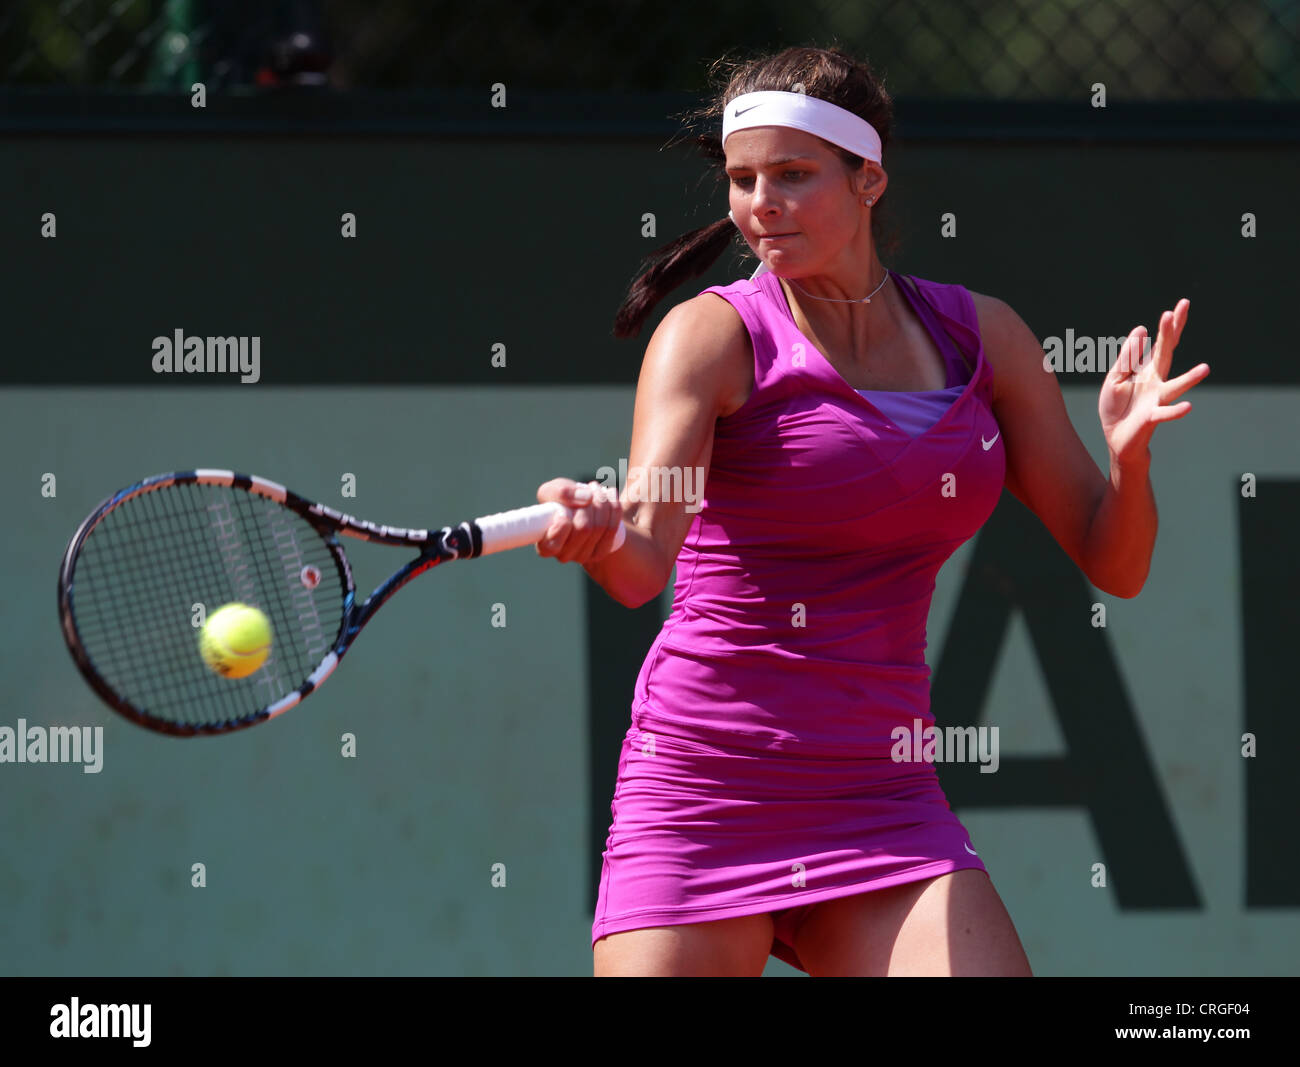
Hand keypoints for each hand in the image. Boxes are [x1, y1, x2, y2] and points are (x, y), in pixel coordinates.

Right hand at [535, 478, 622, 563]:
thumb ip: (561, 492)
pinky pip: (612, 528)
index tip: (564, 511)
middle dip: (588, 503)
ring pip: (599, 526)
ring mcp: (583, 556)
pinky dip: (613, 507)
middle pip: (583, 528)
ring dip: (601, 501)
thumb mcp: (553, 490)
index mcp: (545, 544)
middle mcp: (563, 555)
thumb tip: (587, 498)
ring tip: (596, 488)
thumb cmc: (561, 500)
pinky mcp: (600, 552)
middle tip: (588, 488)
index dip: (561, 527)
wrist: (581, 507)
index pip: (552, 546)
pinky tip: (610, 494)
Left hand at [1099, 299, 1207, 465]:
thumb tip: (1141, 329)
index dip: (1167, 327)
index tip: (1176, 307)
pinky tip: (1187, 407)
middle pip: (1166, 353)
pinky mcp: (1152, 417)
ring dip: (1190, 379)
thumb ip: (1127, 357)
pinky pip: (1165, 413)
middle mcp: (1157, 382)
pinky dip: (1176, 411)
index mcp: (1147, 370)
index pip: (1159, 345)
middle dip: (1172, 332)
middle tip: (1181, 308)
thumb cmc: (1117, 406)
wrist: (1116, 437)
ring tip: (1205, 369)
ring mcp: (1157, 399)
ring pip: (1175, 387)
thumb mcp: (1115, 378)